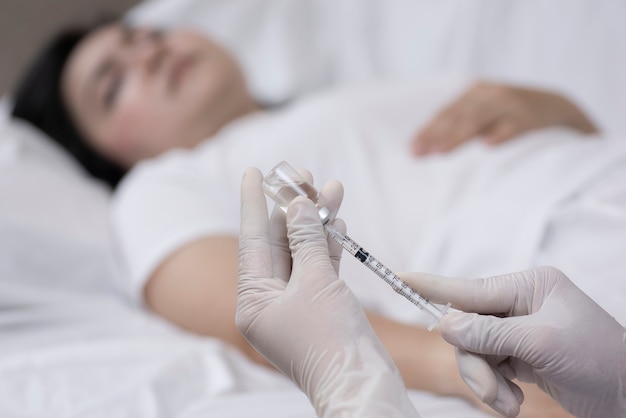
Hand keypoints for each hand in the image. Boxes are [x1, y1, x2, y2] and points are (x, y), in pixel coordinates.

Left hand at [237, 168, 418, 416]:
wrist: (361, 383)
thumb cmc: (331, 338)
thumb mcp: (315, 281)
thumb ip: (306, 240)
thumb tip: (297, 206)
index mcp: (252, 301)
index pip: (251, 241)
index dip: (253, 203)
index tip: (253, 171)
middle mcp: (269, 302)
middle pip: (278, 243)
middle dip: (293, 208)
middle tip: (304, 175)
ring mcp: (295, 304)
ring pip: (303, 252)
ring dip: (317, 222)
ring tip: (330, 188)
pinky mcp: (319, 306)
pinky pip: (319, 268)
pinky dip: (329, 245)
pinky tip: (338, 220)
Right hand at [399, 266, 625, 416]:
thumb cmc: (598, 359)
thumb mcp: (541, 342)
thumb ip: (489, 333)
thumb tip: (444, 324)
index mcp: (527, 286)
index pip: (468, 288)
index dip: (430, 285)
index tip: (397, 275)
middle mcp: (518, 304)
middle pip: (467, 329)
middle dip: (476, 364)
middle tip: (492, 392)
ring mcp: (517, 330)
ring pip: (474, 353)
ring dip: (486, 383)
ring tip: (510, 404)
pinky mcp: (518, 355)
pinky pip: (488, 369)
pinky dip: (496, 391)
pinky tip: (516, 402)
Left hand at [411, 81, 597, 155]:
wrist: (558, 107)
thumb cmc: (511, 115)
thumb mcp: (485, 112)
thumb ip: (462, 123)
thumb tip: (429, 148)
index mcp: (474, 93)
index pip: (446, 113)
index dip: (428, 131)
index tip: (412, 150)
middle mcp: (490, 94)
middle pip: (458, 117)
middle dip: (436, 136)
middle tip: (420, 154)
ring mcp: (511, 104)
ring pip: (479, 120)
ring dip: (457, 137)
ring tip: (440, 152)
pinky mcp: (531, 117)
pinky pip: (513, 126)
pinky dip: (500, 134)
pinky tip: (487, 145)